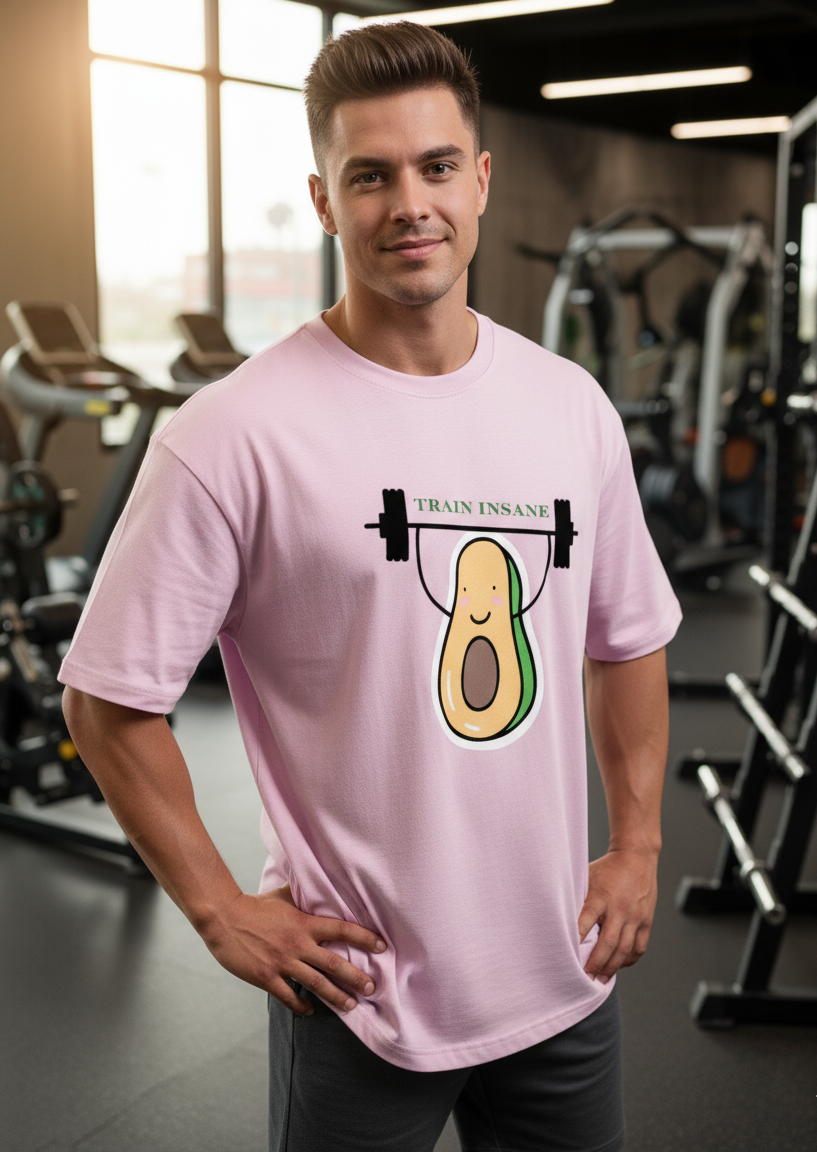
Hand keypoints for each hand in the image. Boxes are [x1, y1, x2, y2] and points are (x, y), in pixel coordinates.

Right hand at [200, 884, 386, 1015]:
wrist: (224, 918)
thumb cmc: (254, 905)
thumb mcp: (282, 895)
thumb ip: (301, 894)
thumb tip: (314, 883)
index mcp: (304, 924)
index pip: (342, 930)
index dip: (364, 938)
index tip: (381, 946)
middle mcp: (298, 945)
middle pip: (335, 964)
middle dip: (356, 977)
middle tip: (372, 987)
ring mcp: (282, 963)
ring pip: (316, 984)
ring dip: (336, 997)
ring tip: (351, 1006)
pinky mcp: (267, 977)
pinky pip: (289, 996)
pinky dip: (301, 1005)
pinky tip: (311, 1010)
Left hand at [578, 847, 658, 980]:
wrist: (637, 856)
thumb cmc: (607, 869)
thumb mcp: (587, 878)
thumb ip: (578, 900)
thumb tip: (561, 919)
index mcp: (600, 896)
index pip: (585, 921)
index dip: (576, 940)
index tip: (566, 956)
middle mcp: (619, 908)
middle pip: (608, 943)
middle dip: (596, 964)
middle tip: (585, 978)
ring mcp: (635, 916)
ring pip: (624, 949)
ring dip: (612, 967)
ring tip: (601, 979)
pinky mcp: (646, 921)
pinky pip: (639, 947)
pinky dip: (629, 960)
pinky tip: (619, 966)